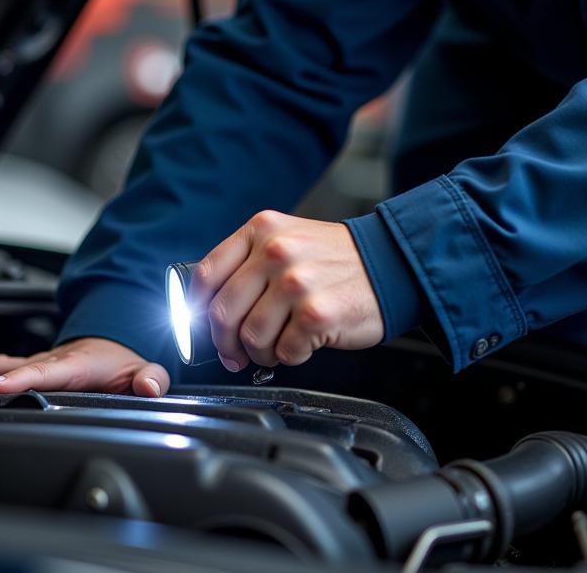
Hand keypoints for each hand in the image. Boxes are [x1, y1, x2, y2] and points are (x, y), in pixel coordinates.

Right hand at [0, 336, 169, 395]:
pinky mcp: (34, 367)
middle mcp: (56, 360)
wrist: (113, 343)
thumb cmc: (123, 362)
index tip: (0, 385)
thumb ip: (152, 378)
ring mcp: (42, 363)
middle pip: (26, 369)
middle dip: (4, 377)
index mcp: (79, 363)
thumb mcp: (145, 369)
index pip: (51, 372)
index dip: (25, 379)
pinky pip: (6, 364)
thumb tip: (151, 387)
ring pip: (11, 362)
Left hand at [192, 210, 383, 370]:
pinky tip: (303, 344)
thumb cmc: (336, 259)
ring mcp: (296, 282)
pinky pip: (284, 352)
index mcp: (261, 230)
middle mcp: (275, 252)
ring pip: (251, 337)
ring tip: (277, 347)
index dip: (196, 309)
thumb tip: (210, 309)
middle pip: (222, 312)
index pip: (206, 274)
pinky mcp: (317, 314)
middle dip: (225, 343)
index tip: (199, 327)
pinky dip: (290, 357)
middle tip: (234, 354)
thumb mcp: (287, 239)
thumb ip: (249, 263)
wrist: (390, 265)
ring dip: (260, 353)